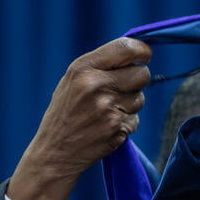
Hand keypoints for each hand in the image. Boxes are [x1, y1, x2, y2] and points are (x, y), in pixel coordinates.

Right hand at [7, 37, 151, 199]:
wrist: (55, 152)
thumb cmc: (65, 111)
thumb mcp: (72, 80)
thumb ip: (101, 65)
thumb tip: (136, 53)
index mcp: (83, 69)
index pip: (126, 48)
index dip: (142, 51)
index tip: (144, 55)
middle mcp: (96, 86)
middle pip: (142, 74)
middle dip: (137, 80)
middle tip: (122, 87)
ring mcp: (108, 109)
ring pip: (140, 98)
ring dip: (130, 103)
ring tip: (106, 110)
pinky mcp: (117, 129)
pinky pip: (135, 119)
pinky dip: (125, 122)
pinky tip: (106, 126)